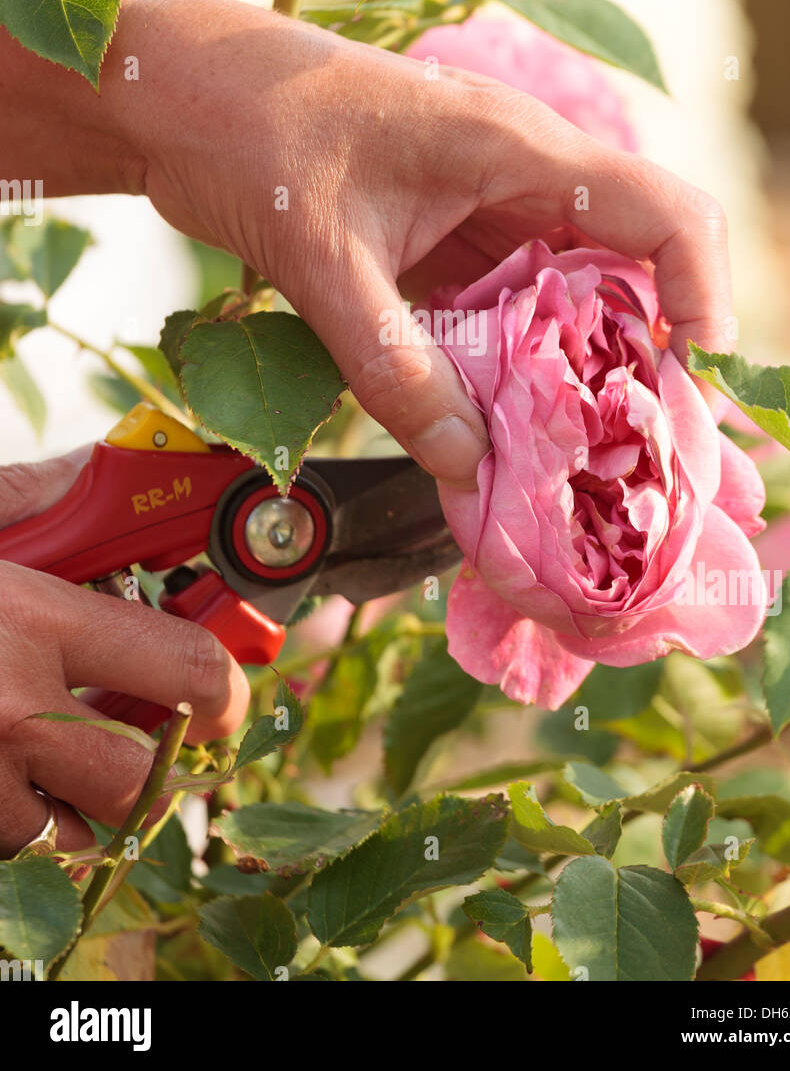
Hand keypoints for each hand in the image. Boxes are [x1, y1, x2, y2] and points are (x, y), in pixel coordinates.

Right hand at [0, 452, 248, 858]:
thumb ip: (36, 496)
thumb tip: (107, 472)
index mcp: (30, 620)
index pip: (188, 672)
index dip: (227, 689)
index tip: (227, 691)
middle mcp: (8, 714)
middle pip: (143, 784)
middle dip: (161, 770)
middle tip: (150, 737)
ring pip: (71, 836)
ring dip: (80, 805)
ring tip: (55, 753)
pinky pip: (6, 857)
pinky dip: (17, 827)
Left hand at [126, 0, 731, 487]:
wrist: (175, 94)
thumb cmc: (248, 132)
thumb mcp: (321, 255)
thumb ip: (391, 362)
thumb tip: (465, 465)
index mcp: (516, 148)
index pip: (663, 213)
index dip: (702, 298)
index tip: (691, 387)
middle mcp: (520, 175)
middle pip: (628, 267)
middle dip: (639, 358)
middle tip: (628, 451)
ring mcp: (484, 207)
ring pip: (568, 296)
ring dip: (573, 372)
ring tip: (566, 455)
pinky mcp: (446, 239)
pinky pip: (507, 309)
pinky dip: (511, 366)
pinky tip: (493, 424)